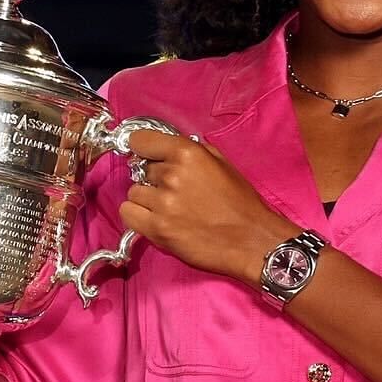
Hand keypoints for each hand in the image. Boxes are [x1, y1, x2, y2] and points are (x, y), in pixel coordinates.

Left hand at [118, 128, 298, 285]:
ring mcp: (163, 203)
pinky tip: (157, 219)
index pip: (141, 140)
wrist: (252, 241)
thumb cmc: (242, 205)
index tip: (146, 155)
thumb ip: (195, 152)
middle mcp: (172, 175)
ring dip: (147, 200)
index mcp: (189, 154)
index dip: (143, 147)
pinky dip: (138, 216)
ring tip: (170, 209)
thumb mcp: (224, 166)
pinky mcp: (157, 228)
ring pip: (134, 193)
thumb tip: (172, 147)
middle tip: (176, 191)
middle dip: (154, 178)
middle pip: (141, 169)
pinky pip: (128, 213)